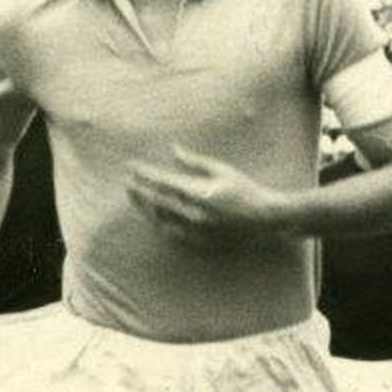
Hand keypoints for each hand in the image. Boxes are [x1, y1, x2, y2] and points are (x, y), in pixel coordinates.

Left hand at [126, 147, 291, 243]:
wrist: (264, 220)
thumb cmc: (245, 190)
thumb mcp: (221, 170)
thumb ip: (194, 161)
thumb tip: (173, 149)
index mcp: (197, 193)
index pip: (161, 182)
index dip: (144, 174)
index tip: (132, 167)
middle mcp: (192, 213)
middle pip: (155, 202)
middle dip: (139, 192)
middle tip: (128, 184)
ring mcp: (195, 231)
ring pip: (160, 220)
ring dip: (147, 209)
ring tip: (138, 199)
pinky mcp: (199, 242)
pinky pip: (172, 234)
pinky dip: (161, 224)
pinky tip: (156, 217)